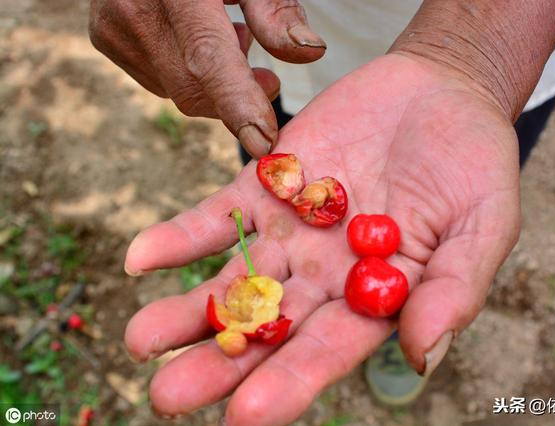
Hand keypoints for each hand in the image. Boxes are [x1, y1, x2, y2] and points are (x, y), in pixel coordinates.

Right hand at [89, 0, 325, 157]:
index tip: (263, 143)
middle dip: (236, 100)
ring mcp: (114, 29)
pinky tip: (194, 39)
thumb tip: (309, 52)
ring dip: (211, 83)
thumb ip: (276, 10)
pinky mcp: (105, 38)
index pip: (208, 59)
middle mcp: (135, 12)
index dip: (238, 104)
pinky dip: (187, 73)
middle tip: (269, 81)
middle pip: (194, 90)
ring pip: (177, 91)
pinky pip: (158, 79)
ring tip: (229, 37)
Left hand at [123, 53, 519, 424]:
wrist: (441, 94)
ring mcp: (291, 232)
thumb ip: (455, 290)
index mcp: (373, 298)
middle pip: (266, 327)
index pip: (328, 351)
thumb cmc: (474, 166)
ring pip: (232, 280)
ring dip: (186, 309)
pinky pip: (218, 215)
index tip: (245, 416)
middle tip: (167, 394)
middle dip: (219, 362)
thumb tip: (425, 356)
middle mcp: (324, 276)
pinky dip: (180, 236)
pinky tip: (143, 258)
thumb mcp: (484, 225)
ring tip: (141, 339)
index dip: (289, 383)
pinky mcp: (267, 185)